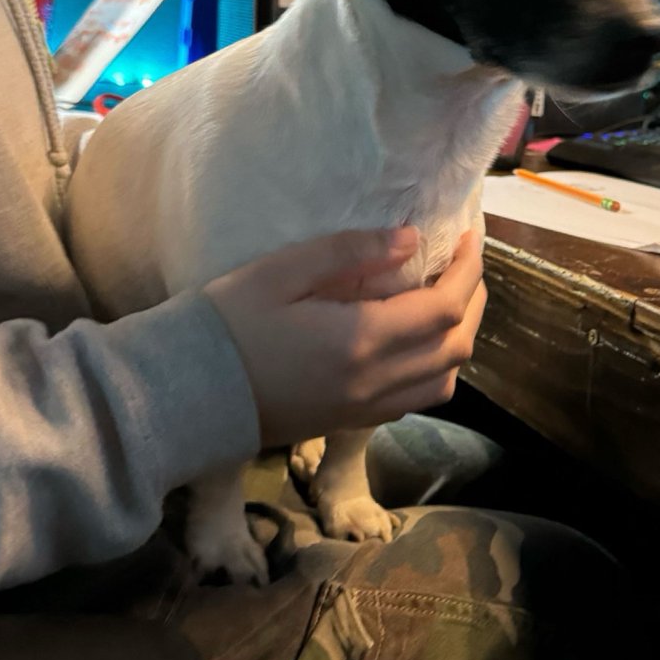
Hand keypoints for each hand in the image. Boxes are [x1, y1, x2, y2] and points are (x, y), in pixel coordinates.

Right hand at [203, 227, 486, 444]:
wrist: (186, 393)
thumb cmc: (227, 322)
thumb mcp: (281, 271)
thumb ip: (350, 252)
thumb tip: (411, 241)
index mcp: (361, 340)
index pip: (445, 308)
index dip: (468, 270)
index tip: (470, 237)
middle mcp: (375, 381)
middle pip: (456, 346)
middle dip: (473, 301)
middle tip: (465, 263)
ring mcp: (365, 408)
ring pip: (444, 381)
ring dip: (459, 339)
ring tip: (449, 301)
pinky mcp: (351, 421)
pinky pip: (415, 399)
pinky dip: (434, 368)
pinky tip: (418, 341)